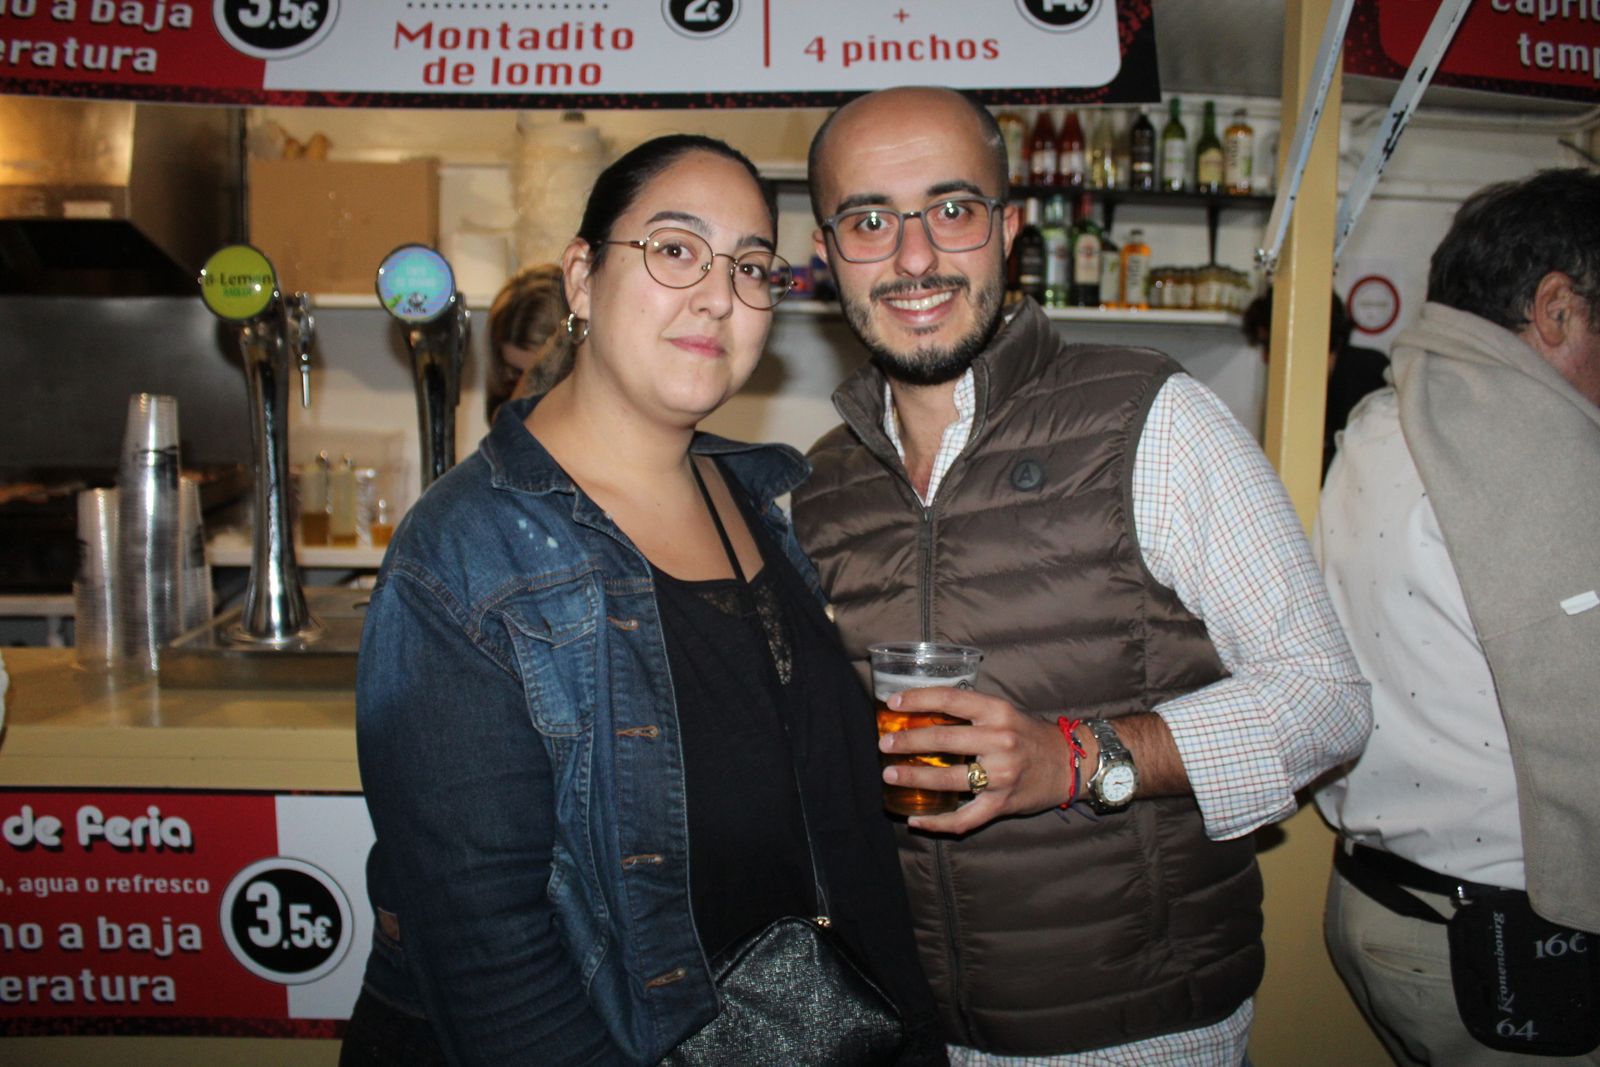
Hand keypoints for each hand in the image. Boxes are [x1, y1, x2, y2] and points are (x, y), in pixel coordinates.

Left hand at [878, 687, 1076, 833]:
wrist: (1071, 764)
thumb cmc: (1030, 736)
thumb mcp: (1004, 713)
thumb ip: (971, 712)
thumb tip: (924, 711)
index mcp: (997, 712)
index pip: (950, 699)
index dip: (918, 699)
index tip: (893, 703)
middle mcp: (999, 741)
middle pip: (943, 739)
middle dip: (907, 742)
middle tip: (884, 745)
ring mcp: (1001, 775)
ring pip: (948, 780)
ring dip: (914, 778)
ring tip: (890, 776)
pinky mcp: (1002, 803)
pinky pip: (964, 818)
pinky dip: (937, 822)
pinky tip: (916, 820)